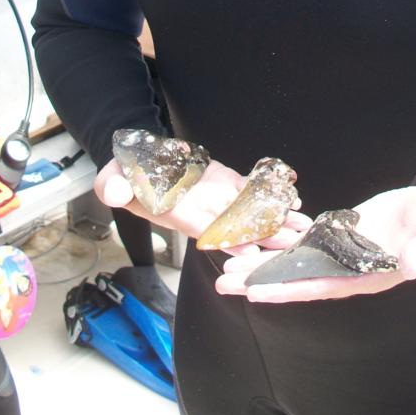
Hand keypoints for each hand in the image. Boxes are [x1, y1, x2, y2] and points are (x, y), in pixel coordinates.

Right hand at [95, 158, 309, 252]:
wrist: (142, 163)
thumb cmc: (128, 176)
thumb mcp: (114, 180)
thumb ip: (114, 186)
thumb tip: (112, 190)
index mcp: (180, 215)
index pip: (205, 230)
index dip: (227, 241)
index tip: (251, 251)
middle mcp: (203, 212)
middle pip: (238, 229)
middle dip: (265, 238)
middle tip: (293, 245)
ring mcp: (217, 199)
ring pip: (250, 213)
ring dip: (277, 222)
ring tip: (302, 227)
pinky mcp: (226, 183)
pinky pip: (251, 192)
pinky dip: (271, 196)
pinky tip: (294, 202)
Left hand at [215, 186, 415, 301]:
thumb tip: (407, 267)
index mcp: (367, 277)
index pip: (320, 287)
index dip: (288, 290)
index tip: (255, 293)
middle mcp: (348, 269)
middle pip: (297, 278)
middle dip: (261, 279)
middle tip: (223, 279)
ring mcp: (342, 251)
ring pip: (295, 260)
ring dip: (264, 260)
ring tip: (229, 259)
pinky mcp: (341, 231)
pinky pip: (306, 238)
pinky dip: (283, 239)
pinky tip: (259, 235)